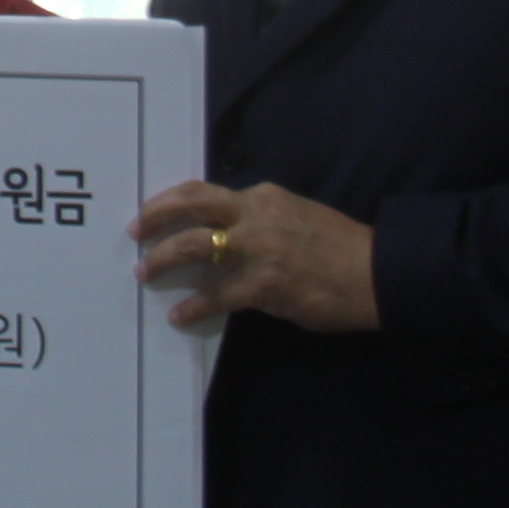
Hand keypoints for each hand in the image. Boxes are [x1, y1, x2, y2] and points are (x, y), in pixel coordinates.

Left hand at [132, 178, 381, 332]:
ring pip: (194, 246)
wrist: (375, 275)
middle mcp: (255, 215)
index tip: (152, 209)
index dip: (171, 199)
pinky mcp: (262, 286)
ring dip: (162, 259)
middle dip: (154, 216)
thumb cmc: (341, 248)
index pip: (205, 191)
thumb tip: (230, 232)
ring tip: (143, 272)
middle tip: (134, 232)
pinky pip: (215, 296)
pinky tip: (179, 316)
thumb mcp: (299, 216)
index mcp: (264, 196)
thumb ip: (263, 218)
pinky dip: (192, 307)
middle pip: (190, 206)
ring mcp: (257, 250)